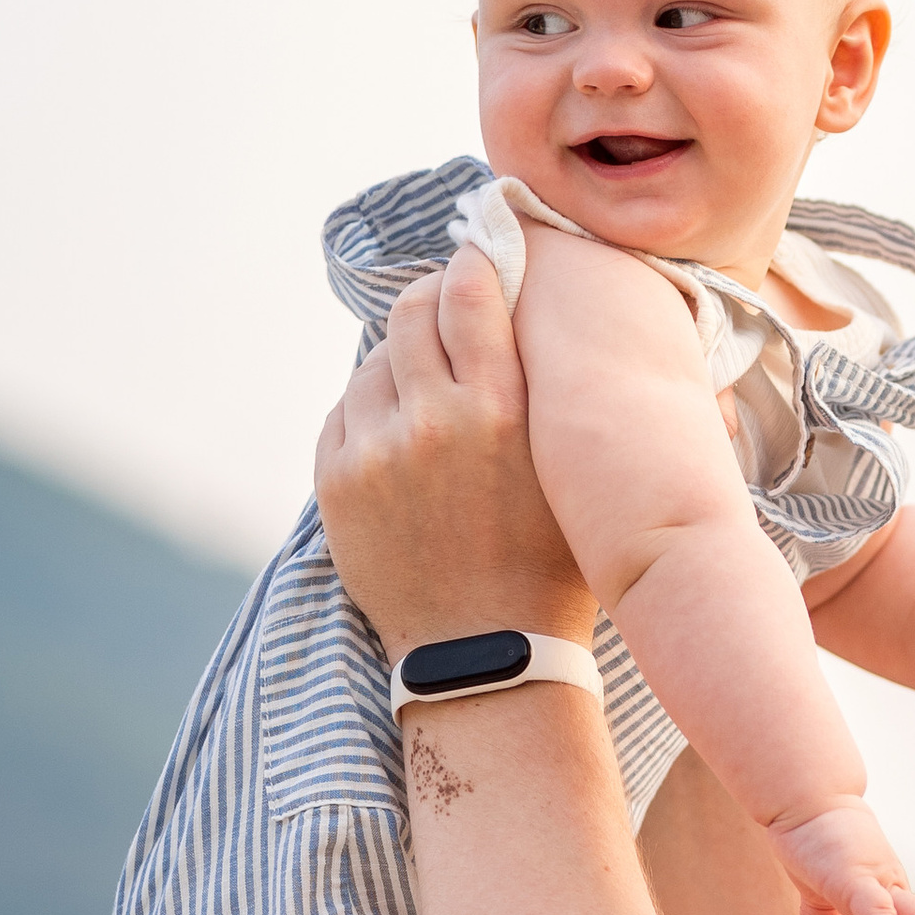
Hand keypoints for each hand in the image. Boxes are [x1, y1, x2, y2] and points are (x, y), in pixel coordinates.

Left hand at [315, 251, 597, 662]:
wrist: (489, 654)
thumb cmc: (555, 562)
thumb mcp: (577, 469)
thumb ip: (566, 393)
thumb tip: (572, 320)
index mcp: (504, 409)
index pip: (470, 289)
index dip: (472, 264)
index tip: (479, 260)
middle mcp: (435, 419)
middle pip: (410, 309)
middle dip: (428, 300)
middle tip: (445, 309)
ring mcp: (378, 450)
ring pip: (374, 362)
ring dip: (399, 364)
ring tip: (428, 391)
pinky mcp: (337, 480)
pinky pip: (345, 412)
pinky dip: (371, 412)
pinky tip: (401, 437)